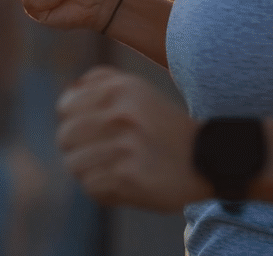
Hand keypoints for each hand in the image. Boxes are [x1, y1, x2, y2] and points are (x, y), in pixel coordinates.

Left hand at [56, 66, 210, 212]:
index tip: (87, 131)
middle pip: (65, 137)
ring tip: (112, 169)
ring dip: (90, 170)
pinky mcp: (127, 177)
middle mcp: (120, 114)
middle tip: (100, 154)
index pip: (66, 107)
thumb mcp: (138, 91)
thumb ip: (102, 82)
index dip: (71, 121)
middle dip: (77, 148)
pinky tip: (123, 183)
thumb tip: (69, 90)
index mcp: (120, 88)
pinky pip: (91, 187)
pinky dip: (103, 189)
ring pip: (74, 164)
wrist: (206, 160)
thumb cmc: (164, 126)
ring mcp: (123, 146)